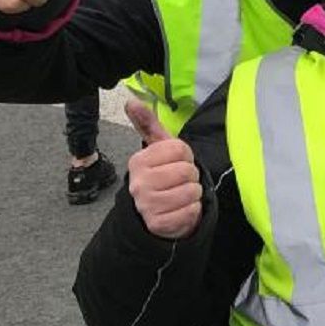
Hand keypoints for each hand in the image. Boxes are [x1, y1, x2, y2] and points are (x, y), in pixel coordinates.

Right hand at [124, 100, 202, 238]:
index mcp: (139, 161)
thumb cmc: (162, 177)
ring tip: (180, 195)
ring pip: (191, 191)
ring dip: (193, 194)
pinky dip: (192, 210)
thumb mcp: (158, 150)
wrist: (158, 215)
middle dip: (190, 176)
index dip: (186, 156)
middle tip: (179, 182)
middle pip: (187, 170)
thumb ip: (148, 124)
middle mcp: (139, 183)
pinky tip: (180, 210)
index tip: (176, 163)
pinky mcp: (159, 224)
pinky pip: (191, 211)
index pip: (180, 149)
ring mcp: (147, 205)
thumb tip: (131, 101)